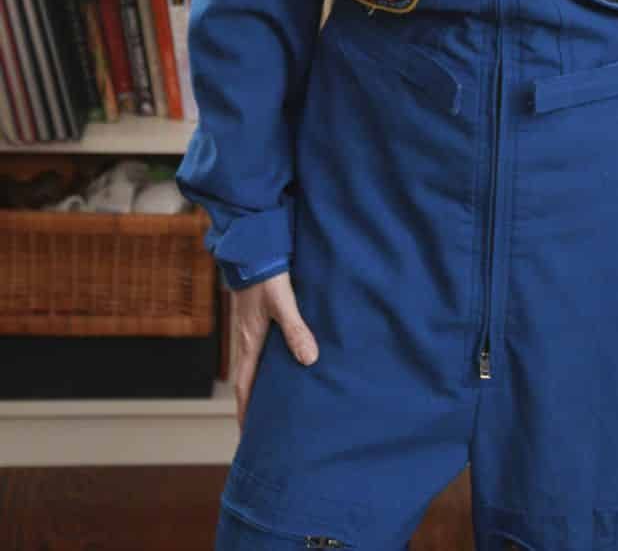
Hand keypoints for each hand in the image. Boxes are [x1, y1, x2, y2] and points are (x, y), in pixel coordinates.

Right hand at [233, 270, 318, 431]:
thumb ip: (296, 329)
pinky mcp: (258, 314)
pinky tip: (283, 359)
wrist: (252, 245)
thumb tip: (309, 360)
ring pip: (256, 362)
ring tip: (275, 399)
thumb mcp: (282, 302)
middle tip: (263, 426)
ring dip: (262, 382)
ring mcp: (251, 326)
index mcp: (249, 341)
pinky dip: (269, 360)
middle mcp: (247, 338)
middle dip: (254, 402)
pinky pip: (262, 346)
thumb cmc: (265, 273)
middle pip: (249, 378)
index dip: (246, 411)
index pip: (245, 386)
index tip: (247, 435)